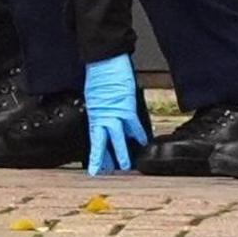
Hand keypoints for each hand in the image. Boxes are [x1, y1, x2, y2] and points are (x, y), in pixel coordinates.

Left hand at [82, 54, 146, 174]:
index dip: (96, 156)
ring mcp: (114, 114)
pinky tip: (144, 142)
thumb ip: (100, 111)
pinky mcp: (126, 107)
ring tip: (125, 167)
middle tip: (106, 173)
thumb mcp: (94, 98)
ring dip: (121, 153)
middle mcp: (102, 117)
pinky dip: (139, 133)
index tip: (95, 169)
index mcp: (94, 116)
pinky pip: (134, 124)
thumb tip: (103, 119)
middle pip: (103, 143)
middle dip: (105, 159)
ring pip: (117, 138)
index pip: (95, 141)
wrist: (104, 63)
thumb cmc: (98, 76)